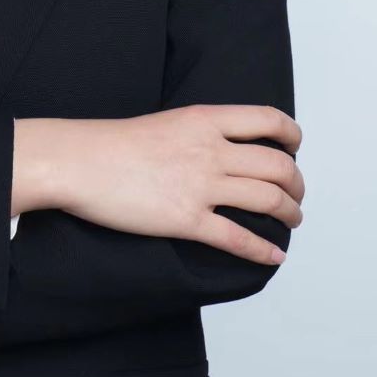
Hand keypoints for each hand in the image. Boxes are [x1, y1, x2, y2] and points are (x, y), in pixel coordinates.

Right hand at [51, 104, 303, 265]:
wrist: (80, 161)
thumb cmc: (112, 143)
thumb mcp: (167, 121)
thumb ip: (200, 132)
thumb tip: (223, 148)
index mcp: (205, 120)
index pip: (268, 120)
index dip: (292, 136)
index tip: (295, 148)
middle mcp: (210, 150)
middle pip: (277, 166)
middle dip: (296, 185)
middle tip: (295, 196)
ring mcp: (200, 186)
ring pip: (268, 201)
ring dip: (289, 214)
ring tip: (291, 220)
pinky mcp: (186, 220)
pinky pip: (238, 238)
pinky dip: (263, 251)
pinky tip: (273, 257)